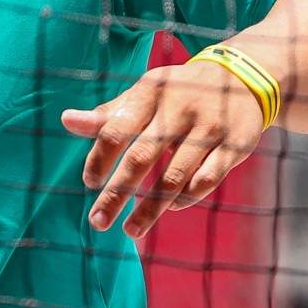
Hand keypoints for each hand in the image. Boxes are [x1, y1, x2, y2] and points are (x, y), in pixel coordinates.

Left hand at [60, 59, 269, 238]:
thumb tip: (66, 121)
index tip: (89, 183)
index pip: (116, 130)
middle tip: (97, 221)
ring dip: (151, 208)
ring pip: (175, 176)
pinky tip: (171, 207)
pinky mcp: (234, 146)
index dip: (100, 158)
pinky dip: (187, 197)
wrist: (241, 77)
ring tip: (131, 230)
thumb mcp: (144, 94)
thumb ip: (109, 114)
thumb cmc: (177, 92)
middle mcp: (177, 110)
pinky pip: (207, 180)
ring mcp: (208, 128)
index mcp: (149, 94)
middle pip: (141, 157)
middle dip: (117, 193)